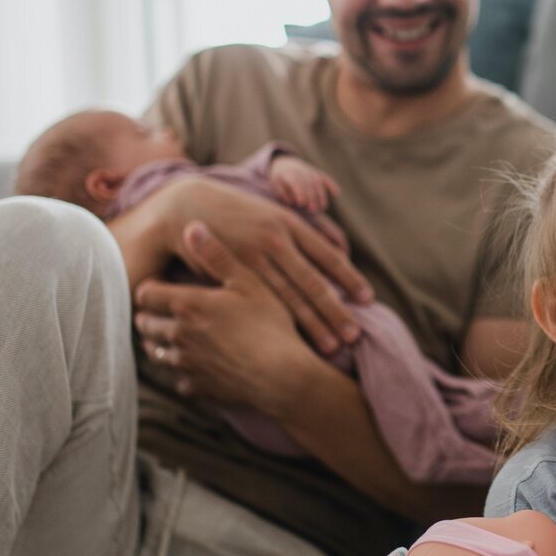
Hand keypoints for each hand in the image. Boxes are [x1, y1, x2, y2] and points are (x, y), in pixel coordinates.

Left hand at [134, 221, 321, 411]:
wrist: (283, 375)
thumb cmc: (270, 324)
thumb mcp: (249, 282)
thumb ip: (217, 255)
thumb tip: (192, 226)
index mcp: (186, 305)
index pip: (145, 294)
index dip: (151, 288)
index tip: (165, 285)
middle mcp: (178, 335)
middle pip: (144, 324)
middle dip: (151, 316)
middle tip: (167, 309)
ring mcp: (185, 364)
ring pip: (156, 353)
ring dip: (162, 343)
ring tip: (179, 336)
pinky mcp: (197, 387)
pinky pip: (180, 380)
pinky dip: (185, 372)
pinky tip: (200, 365)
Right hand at [159, 177, 368, 351]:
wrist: (187, 207)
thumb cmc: (242, 215)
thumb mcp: (277, 212)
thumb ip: (310, 230)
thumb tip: (342, 245)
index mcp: (290, 223)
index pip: (328, 255)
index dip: (350, 278)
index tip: (368, 299)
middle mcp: (274, 240)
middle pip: (313, 283)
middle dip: (335, 311)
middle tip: (355, 336)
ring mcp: (250, 258)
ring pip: (289, 298)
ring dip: (313, 324)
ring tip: (331, 347)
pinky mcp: (229, 274)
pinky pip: (259, 302)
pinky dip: (278, 323)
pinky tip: (290, 341)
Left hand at [268, 154, 340, 213]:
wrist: (284, 162)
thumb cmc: (278, 178)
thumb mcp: (275, 183)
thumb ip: (281, 192)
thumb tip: (290, 202)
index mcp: (289, 173)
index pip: (296, 182)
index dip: (299, 192)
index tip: (301, 203)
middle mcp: (301, 170)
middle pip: (308, 184)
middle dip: (311, 197)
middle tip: (312, 210)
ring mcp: (311, 171)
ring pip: (318, 183)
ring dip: (321, 195)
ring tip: (322, 208)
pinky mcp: (317, 172)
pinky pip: (325, 178)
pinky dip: (332, 185)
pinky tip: (337, 193)